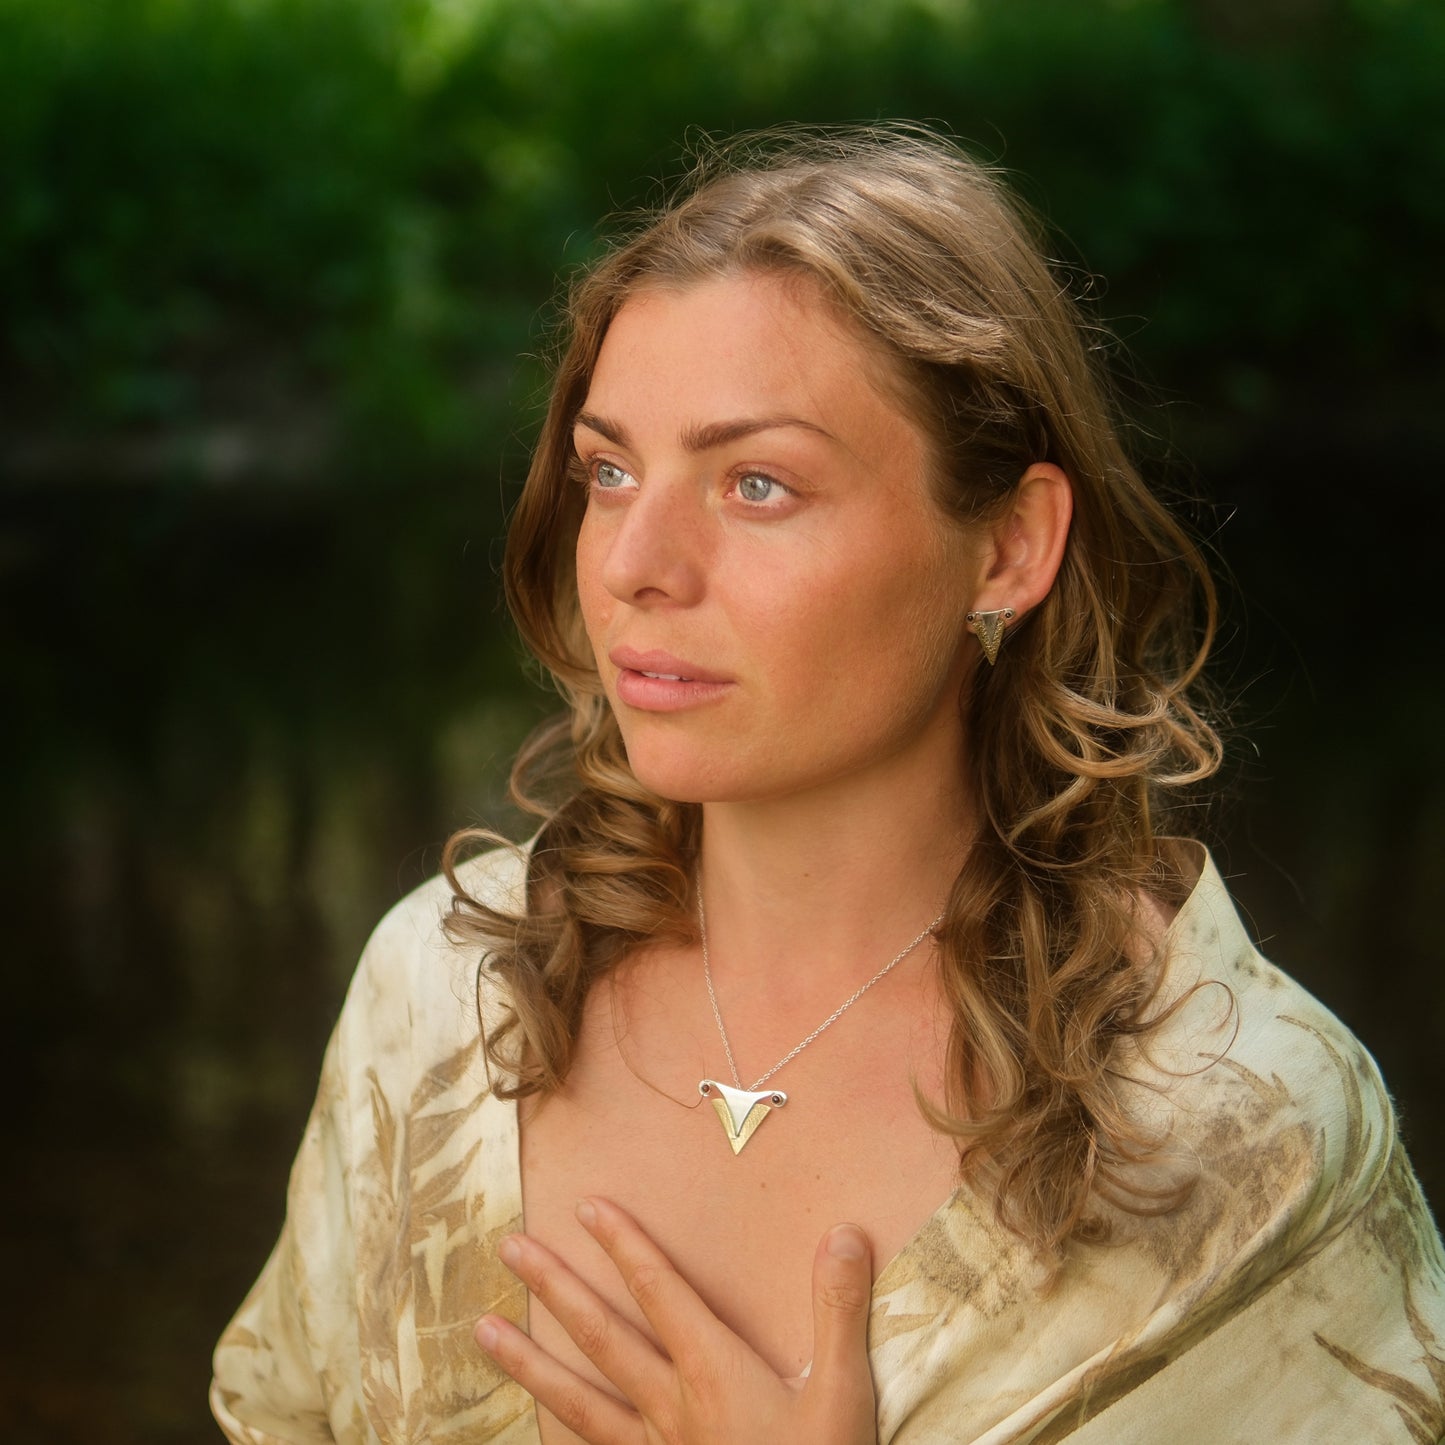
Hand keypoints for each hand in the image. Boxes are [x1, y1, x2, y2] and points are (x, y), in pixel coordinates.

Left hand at [474, 1195, 877, 1444]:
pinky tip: (534, 1426)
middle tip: (510, 1248)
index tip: (588, 1207)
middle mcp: (670, 1406)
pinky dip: (557, 1437)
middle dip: (554, 1287)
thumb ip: (838, 1310)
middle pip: (601, 1336)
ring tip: (482, 1331)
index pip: (660, 1291)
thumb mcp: (843, 1393)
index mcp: (712, 1371)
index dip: (626, 1245)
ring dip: (528, 1361)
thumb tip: (843, 1232)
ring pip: (576, 1400)